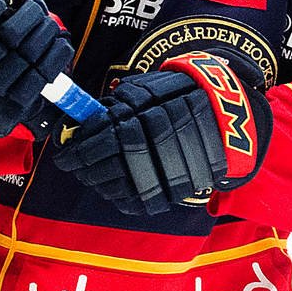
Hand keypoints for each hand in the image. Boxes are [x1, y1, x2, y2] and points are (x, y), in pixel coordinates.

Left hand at [51, 52, 271, 215]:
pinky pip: (144, 202)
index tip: (65, 157)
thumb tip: (78, 126)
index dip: (79, 152)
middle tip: (75, 167)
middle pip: (112, 166)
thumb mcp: (146, 88)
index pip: (104, 142)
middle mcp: (164, 145)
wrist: (226, 112)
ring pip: (126, 187)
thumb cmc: (179, 94)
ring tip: (93, 177)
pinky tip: (114, 189)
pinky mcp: (183, 188)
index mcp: (152, 116)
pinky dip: (123, 199)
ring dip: (102, 184)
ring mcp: (176, 169)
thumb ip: (114, 108)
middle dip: (87, 169)